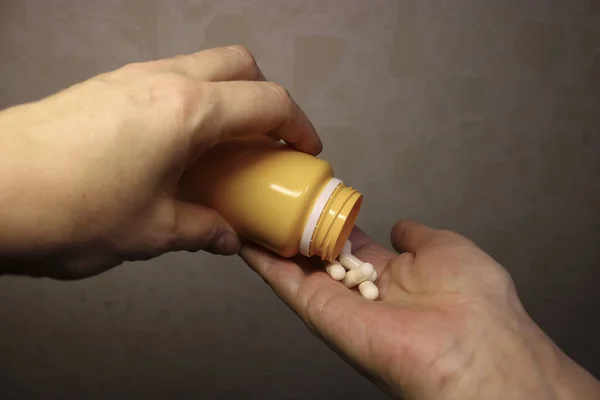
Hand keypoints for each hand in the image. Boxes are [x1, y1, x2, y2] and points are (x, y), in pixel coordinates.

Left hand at [0, 46, 320, 278]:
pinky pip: (167, 82)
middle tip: (266, 142)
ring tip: (222, 149)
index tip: (305, 150)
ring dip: (225, 100)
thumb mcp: (151, 232)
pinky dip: (189, 105)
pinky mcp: (104, 88)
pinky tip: (175, 150)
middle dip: (265, 98)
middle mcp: (163, 81)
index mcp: (188, 112)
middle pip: (239, 65)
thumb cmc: (67, 210)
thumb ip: (202, 229)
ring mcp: (130, 79)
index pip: (267, 102)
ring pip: (201, 68)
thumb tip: (226, 235)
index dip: (298, 125)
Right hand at [240, 221, 599, 398]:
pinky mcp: (320, 314)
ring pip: (295, 270)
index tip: (307, 202)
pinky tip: (246, 236)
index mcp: (393, 275)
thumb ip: (416, 236)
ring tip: (247, 211)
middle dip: (293, 230)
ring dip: (271, 242)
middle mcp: (362, 290)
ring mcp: (339, 303)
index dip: (327, 223)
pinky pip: (287, 284)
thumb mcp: (446, 249)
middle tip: (269, 201)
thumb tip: (400, 227)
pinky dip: (263, 262)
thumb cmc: (473, 300)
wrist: (471, 345)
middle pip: (317, 257)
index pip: (349, 245)